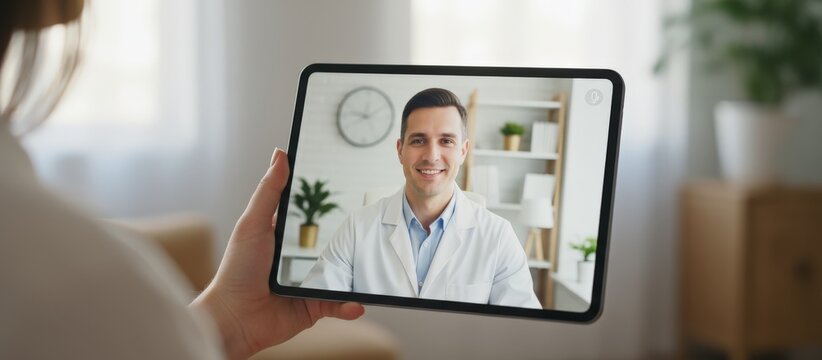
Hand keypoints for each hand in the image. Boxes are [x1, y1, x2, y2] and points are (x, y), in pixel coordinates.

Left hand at [191, 148, 363, 359]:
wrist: (234, 318)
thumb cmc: (236, 271)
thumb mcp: (253, 224)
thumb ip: (269, 191)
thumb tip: (280, 155)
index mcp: (285, 236)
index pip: (311, 214)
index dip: (328, 202)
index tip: (349, 187)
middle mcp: (299, 259)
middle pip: (333, 243)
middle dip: (352, 240)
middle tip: (372, 229)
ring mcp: (308, 283)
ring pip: (342, 274)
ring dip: (356, 274)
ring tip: (371, 267)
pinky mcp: (314, 306)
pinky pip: (338, 304)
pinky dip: (349, 305)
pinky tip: (356, 302)